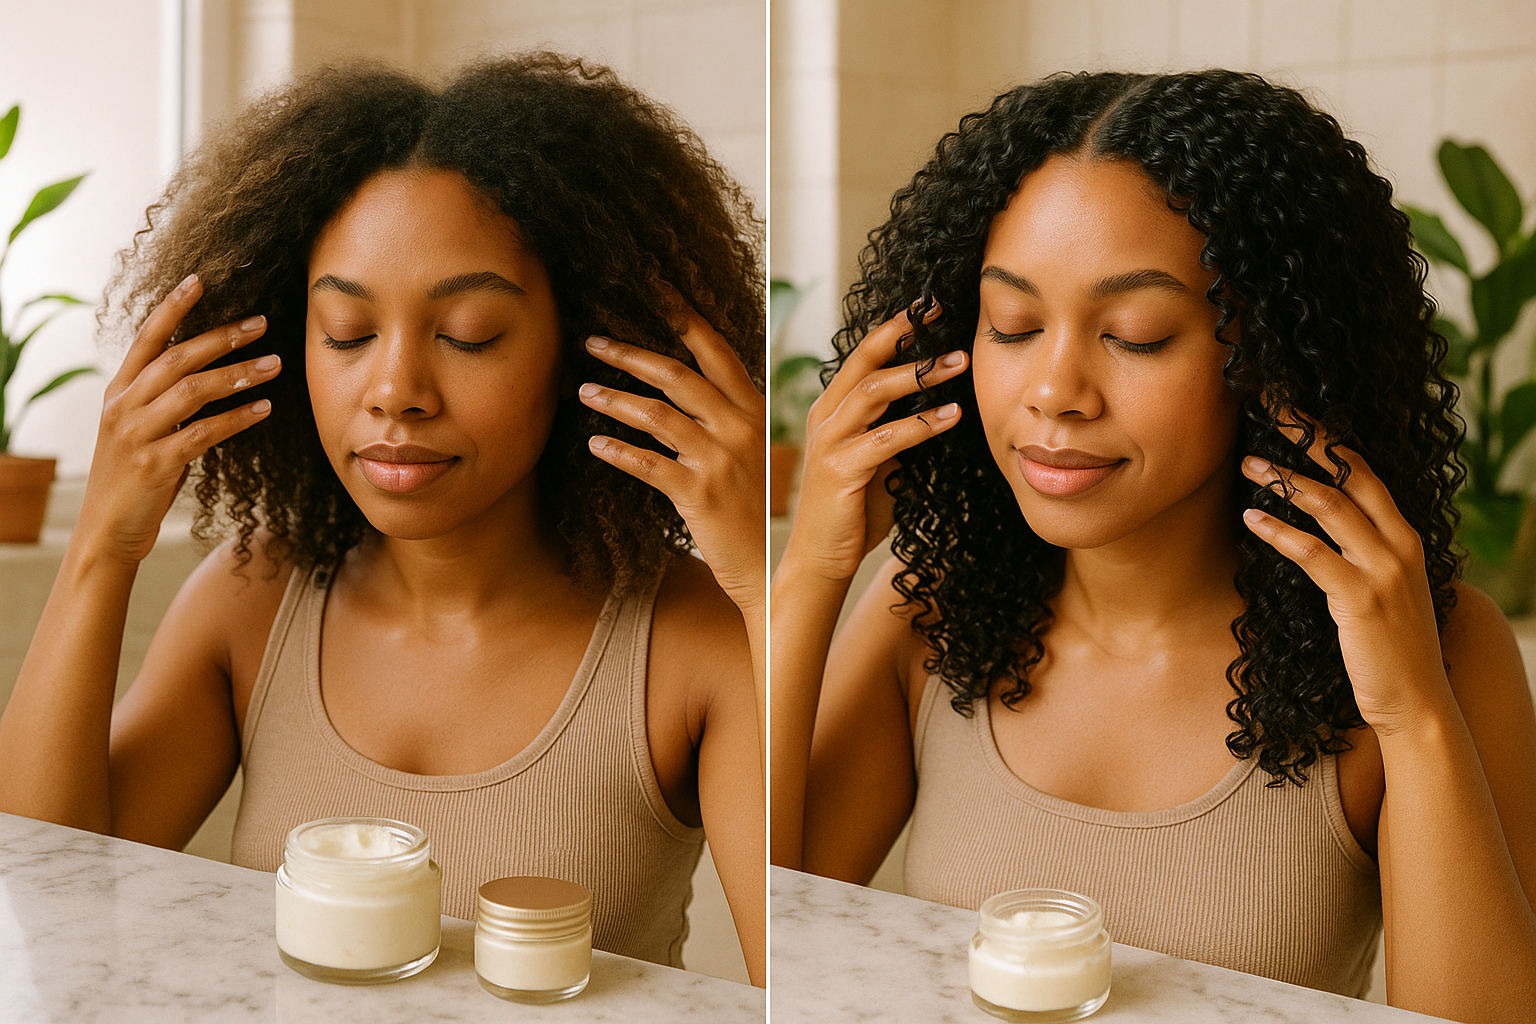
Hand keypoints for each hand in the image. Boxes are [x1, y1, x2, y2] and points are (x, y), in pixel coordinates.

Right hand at [77, 274, 277, 565]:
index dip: (172, 308)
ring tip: (276, 364)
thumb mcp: (140, 429)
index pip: (147, 339)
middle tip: (262, 323)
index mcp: (118, 391)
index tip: (201, 280)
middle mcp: (123, 405)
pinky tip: (266, 408)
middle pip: (178, 359)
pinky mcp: (155, 463)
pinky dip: (238, 418)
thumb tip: (207, 372)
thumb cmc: (135, 477)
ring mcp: (136, 434)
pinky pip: (204, 432)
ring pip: (193, 391)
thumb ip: (162, 400)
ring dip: (239, 374)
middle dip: (222, 337)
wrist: (109, 530)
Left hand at [578, 304, 764, 612]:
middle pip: (676, 376)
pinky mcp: (698, 494)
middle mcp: (738, 429)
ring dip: (614, 400)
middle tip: (592, 341)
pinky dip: (617, 452)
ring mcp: (719, 461)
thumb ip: (729, 422)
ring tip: (583, 389)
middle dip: (629, 354)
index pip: (717, 352)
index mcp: (753, 413)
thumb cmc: (760, 514)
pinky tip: (595, 445)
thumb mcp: (757, 457)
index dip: (684, 317)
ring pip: (656, 415)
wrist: (773, 570)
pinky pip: (648, 464)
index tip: (656, 289)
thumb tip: (692, 396)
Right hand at [788, 306, 966, 582]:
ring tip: (958, 362)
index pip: (863, 356)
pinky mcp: (840, 470)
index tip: (929, 307)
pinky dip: (922, 425)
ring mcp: (828, 442)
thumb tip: (942, 407)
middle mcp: (824, 417)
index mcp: (832, 410)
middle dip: (905, 335)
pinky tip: (952, 417)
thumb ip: (898, 431)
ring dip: (919, 375)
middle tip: (943, 315)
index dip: (895, 329)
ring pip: (874, 392)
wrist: (821, 559)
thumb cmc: (854, 512)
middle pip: (864, 360)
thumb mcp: (879, 461)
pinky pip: (887, 439)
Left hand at [1239, 431, 1451, 735]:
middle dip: (1310, 439)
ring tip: (1247, 463)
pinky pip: (1313, 553)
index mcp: (1405, 536)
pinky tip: (1251, 518)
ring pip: (1331, 506)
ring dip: (1285, 480)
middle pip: (1351, 474)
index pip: (1365, 472)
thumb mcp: (1382, 589)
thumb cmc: (1389, 648)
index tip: (1293, 415)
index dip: (1329, 440)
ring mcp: (1384, 570)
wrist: (1417, 702)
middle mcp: (1399, 544)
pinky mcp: (1361, 598)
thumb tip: (1318, 529)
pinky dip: (1279, 531)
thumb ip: (1361, 555)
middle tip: (1270, 413)